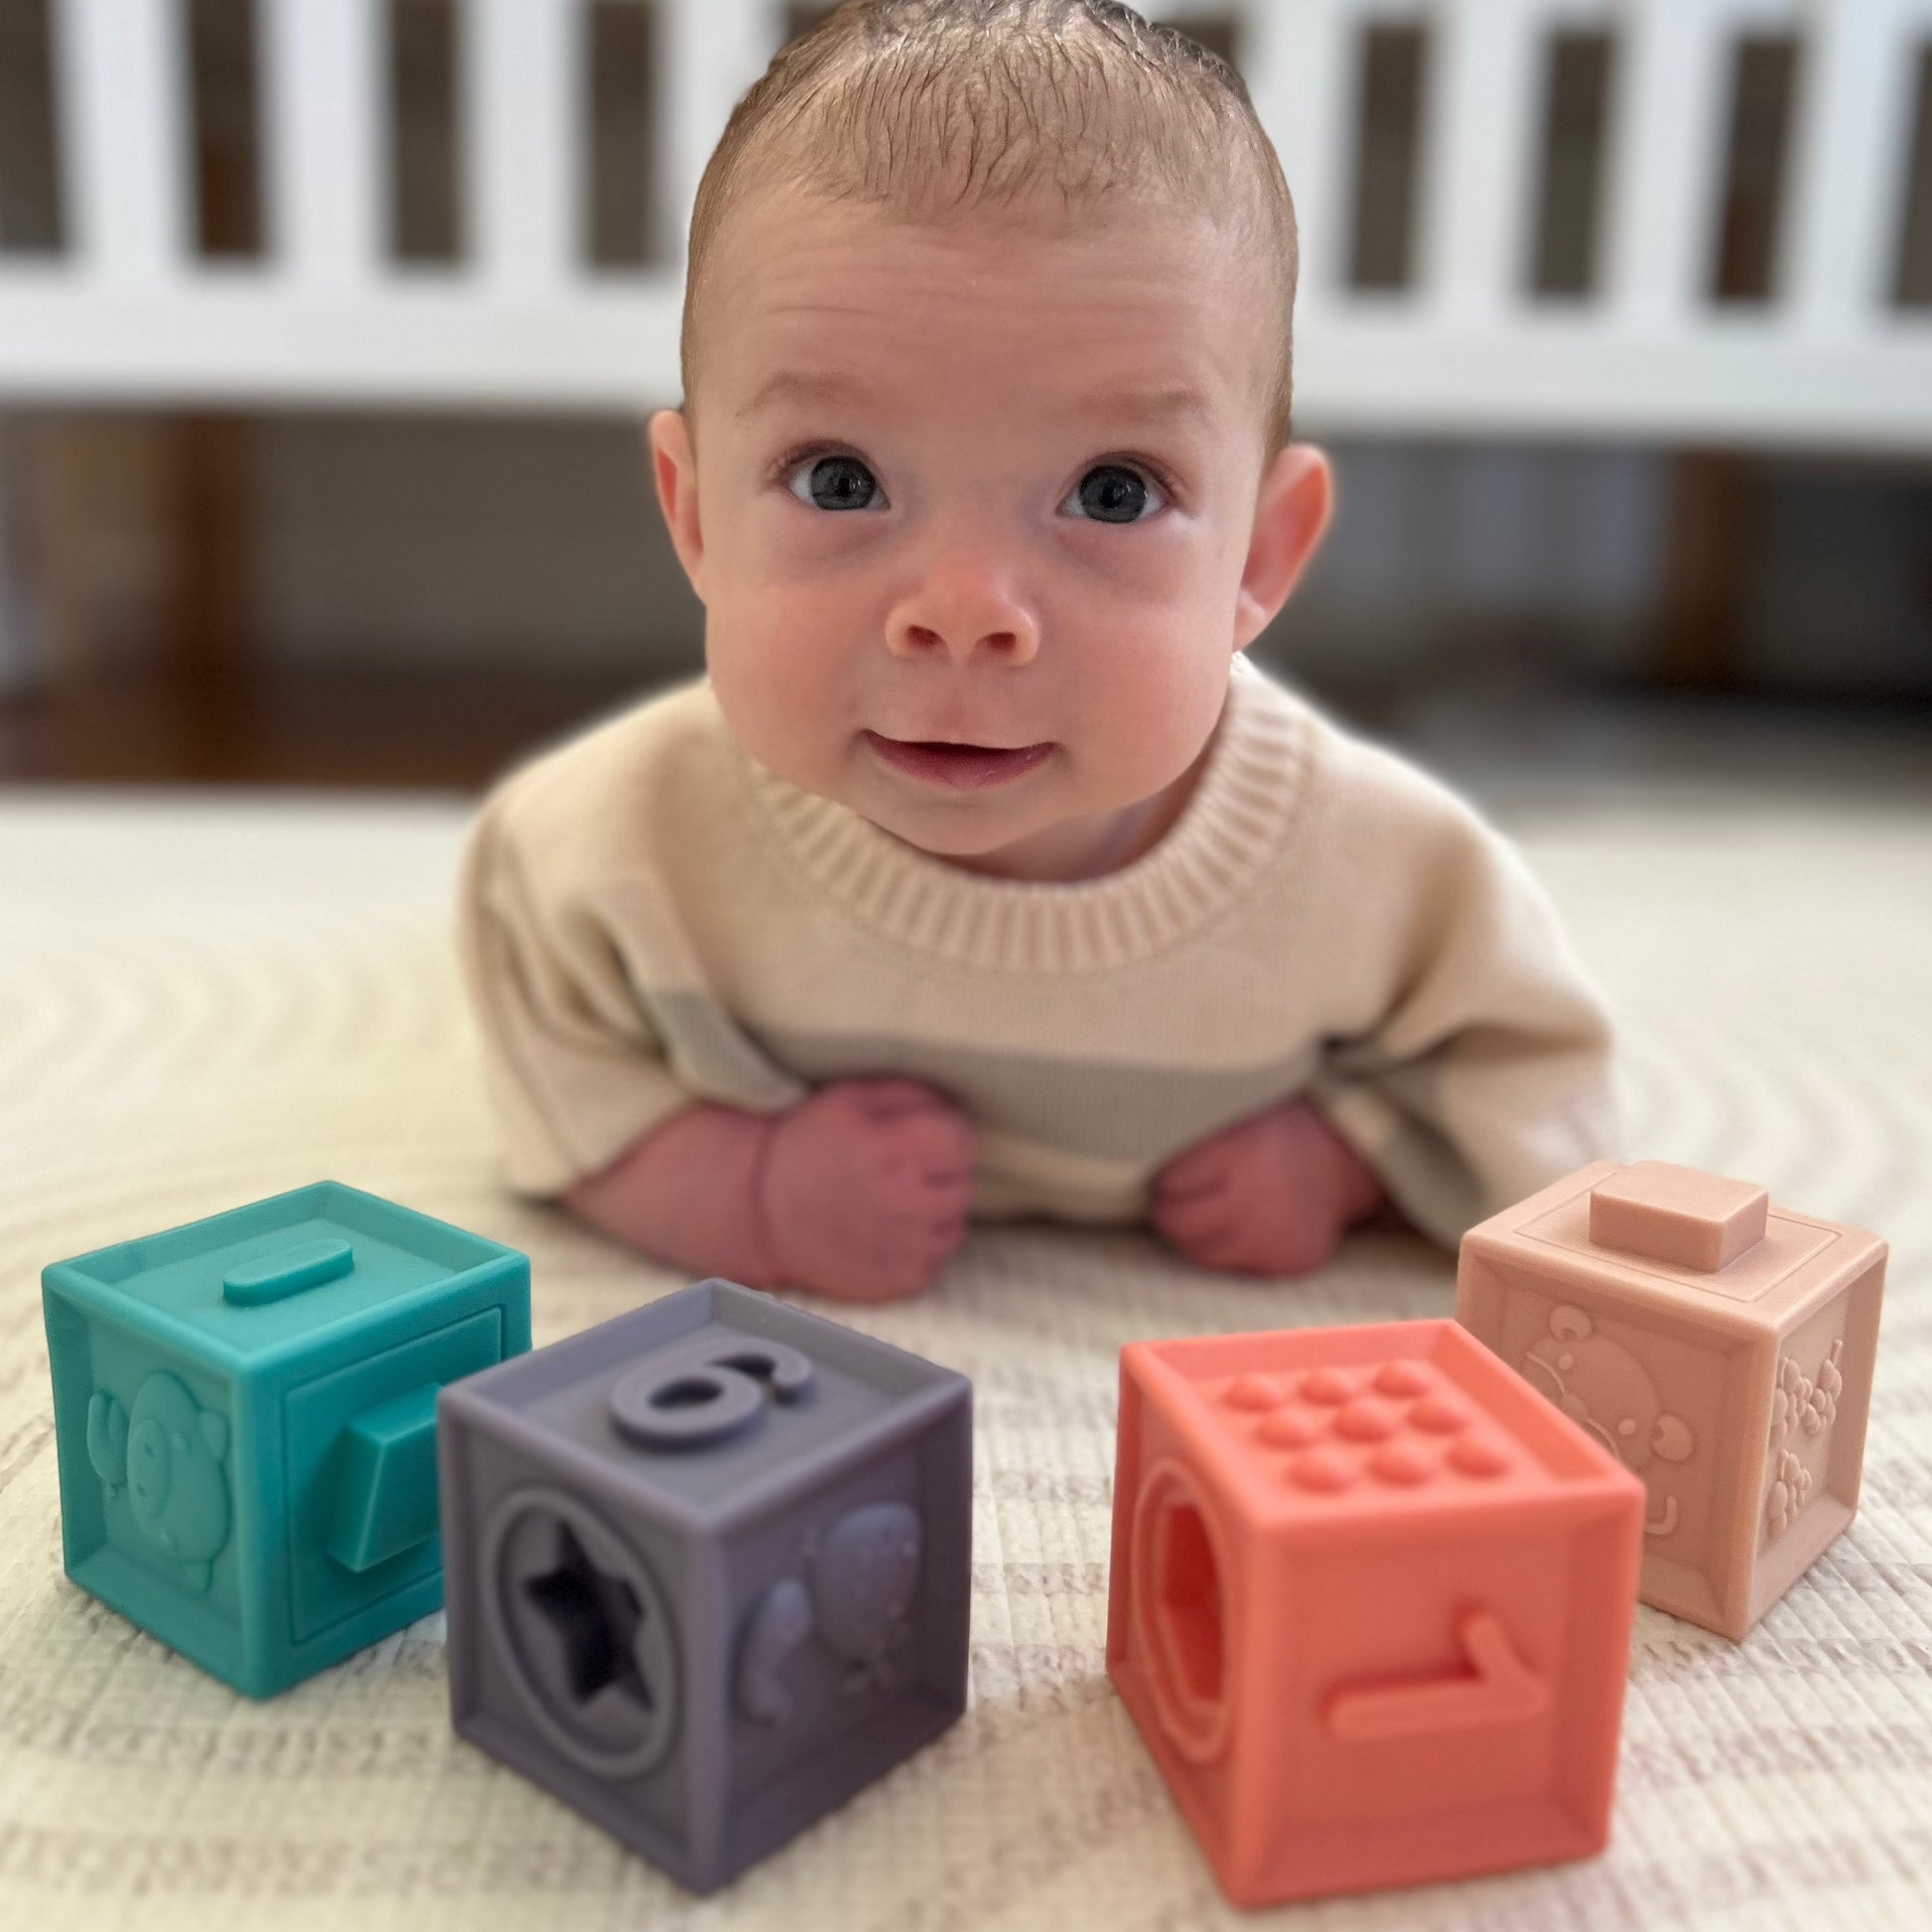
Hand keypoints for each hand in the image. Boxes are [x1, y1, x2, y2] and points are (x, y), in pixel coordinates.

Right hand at [754, 1078, 976, 1302]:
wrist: (761, 1208)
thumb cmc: (809, 1144)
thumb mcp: (854, 1097)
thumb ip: (915, 1096)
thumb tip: (954, 1111)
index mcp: (901, 1151)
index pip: (964, 1141)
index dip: (943, 1132)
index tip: (916, 1136)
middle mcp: (911, 1202)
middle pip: (962, 1183)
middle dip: (938, 1172)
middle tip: (898, 1168)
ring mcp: (908, 1248)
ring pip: (953, 1223)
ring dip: (933, 1211)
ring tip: (890, 1200)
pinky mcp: (901, 1281)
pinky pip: (934, 1260)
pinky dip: (917, 1247)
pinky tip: (884, 1230)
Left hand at [1148, 1099, 1383, 1277]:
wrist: (1341, 1155)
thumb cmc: (1267, 1131)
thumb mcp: (1230, 1114)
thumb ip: (1187, 1131)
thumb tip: (1120, 1144)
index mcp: (1240, 1149)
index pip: (1169, 1183)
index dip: (1168, 1177)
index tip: (1178, 1169)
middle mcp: (1259, 1195)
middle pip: (1178, 1224)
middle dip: (1173, 1210)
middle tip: (1184, 1195)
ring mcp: (1277, 1232)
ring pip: (1201, 1253)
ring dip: (1199, 1234)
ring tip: (1217, 1206)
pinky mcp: (1293, 1259)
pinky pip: (1237, 1267)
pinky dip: (1235, 1250)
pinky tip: (1249, 1224)